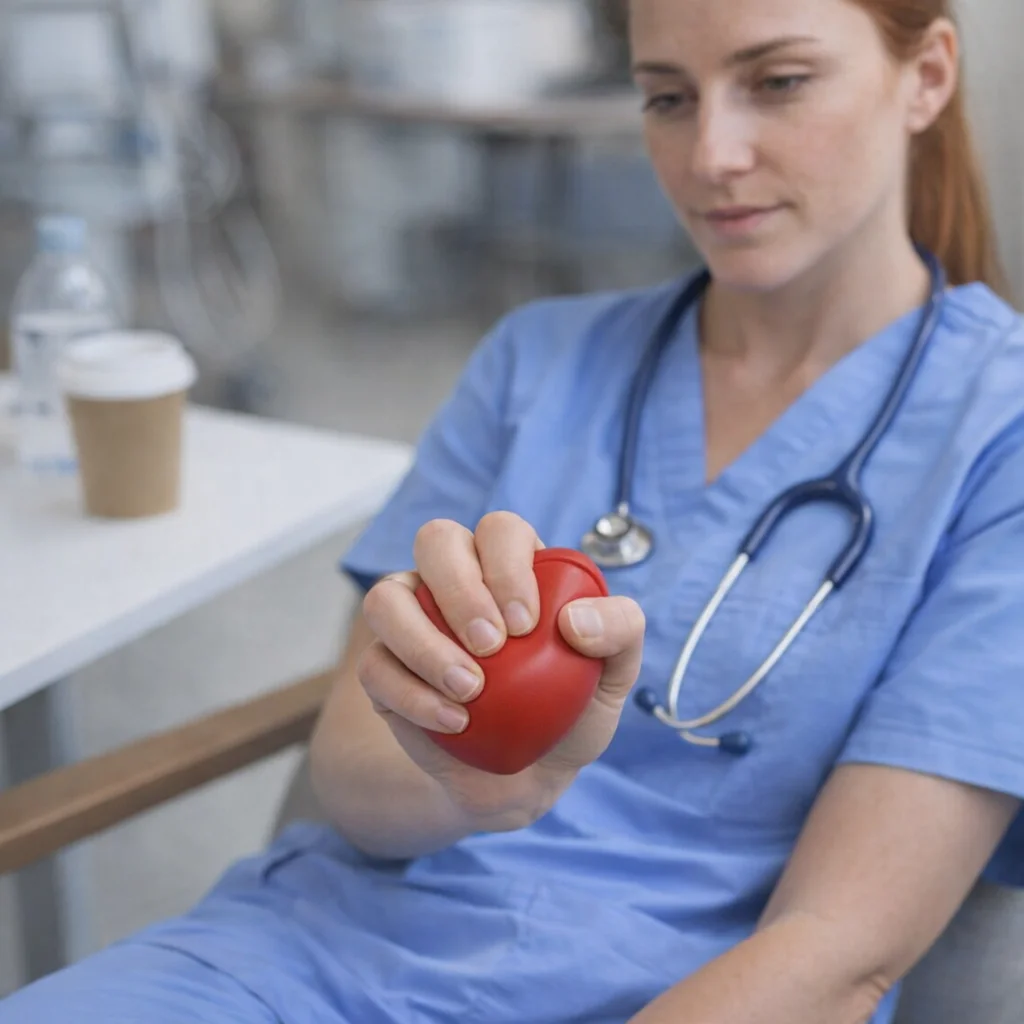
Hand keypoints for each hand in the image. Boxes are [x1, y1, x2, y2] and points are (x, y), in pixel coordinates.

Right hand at [359, 512, 645, 832]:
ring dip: (422, 642)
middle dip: (460, 590)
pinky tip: (455, 722)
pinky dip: (411, 695)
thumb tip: (574, 620)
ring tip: (470, 689)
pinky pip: (375, 666)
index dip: (506, 566)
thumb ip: (621, 630)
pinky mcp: (385, 670)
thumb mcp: (616, 672)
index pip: (499, 530)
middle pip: (435, 541)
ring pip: (385, 599)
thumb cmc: (572, 707)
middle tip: (492, 647)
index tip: (526, 624)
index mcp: (511, 564)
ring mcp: (413, 620)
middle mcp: (455, 579)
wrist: (533, 775)